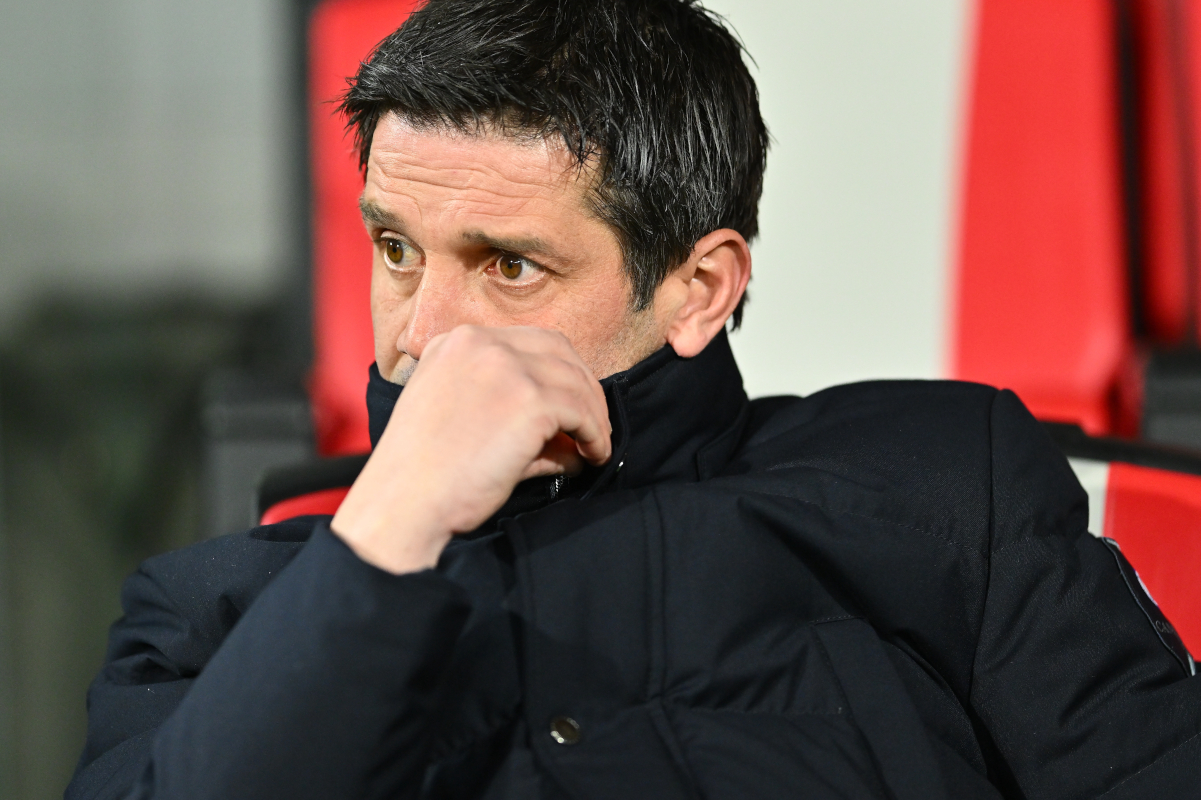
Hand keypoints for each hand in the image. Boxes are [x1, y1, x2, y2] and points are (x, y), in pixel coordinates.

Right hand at [330, 326, 611, 573]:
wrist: (404, 500)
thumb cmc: (424, 472)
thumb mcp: (457, 419)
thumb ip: (509, 414)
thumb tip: (567, 440)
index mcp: (458, 341)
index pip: (531, 341)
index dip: (559, 370)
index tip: (571, 400)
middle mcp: (483, 344)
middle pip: (560, 352)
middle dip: (583, 387)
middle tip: (593, 423)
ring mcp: (509, 369)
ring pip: (576, 382)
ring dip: (594, 415)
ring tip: (595, 445)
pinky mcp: (531, 402)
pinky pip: (582, 413)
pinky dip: (595, 435)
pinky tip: (592, 456)